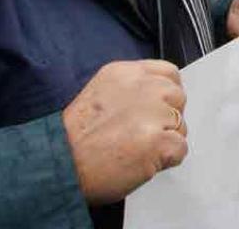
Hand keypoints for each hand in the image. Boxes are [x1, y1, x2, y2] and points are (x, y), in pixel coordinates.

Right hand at [62, 60, 187, 204]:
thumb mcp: (100, 95)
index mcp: (125, 73)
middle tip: (140, 135)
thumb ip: (132, 91)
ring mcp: (152, 113)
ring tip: (135, 149)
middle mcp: (141, 87)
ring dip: (166, 140)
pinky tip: (140, 162)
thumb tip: (158, 99)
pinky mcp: (159, 140)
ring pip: (181, 125)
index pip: (168, 74)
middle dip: (167, 118)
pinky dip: (166, 161)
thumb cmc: (73, 140)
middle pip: (178, 98)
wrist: (57, 166)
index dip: (165, 97)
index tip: (155, 111)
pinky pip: (180, 149)